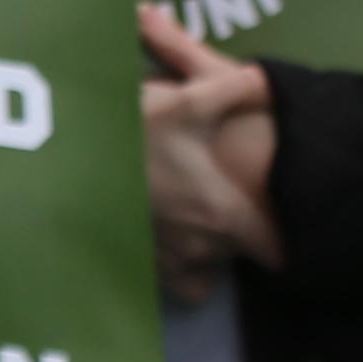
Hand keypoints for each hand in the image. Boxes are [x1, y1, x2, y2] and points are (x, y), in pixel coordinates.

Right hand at [138, 7, 281, 299]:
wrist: (73, 160)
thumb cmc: (135, 132)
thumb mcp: (189, 98)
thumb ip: (238, 88)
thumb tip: (272, 78)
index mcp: (223, 214)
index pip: (277, 252)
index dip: (286, 238)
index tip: (288, 221)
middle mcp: (201, 248)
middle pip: (244, 253)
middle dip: (247, 234)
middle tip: (241, 201)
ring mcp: (170, 261)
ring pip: (212, 268)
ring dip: (215, 248)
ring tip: (208, 214)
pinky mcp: (142, 264)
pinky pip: (182, 283)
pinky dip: (187, 266)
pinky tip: (184, 234)